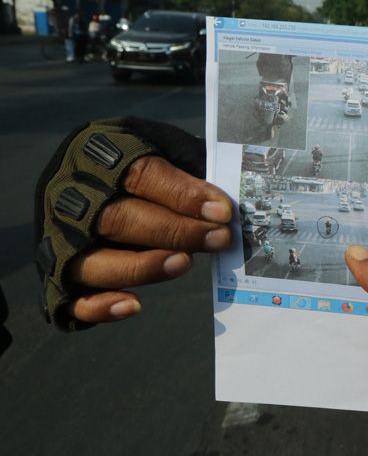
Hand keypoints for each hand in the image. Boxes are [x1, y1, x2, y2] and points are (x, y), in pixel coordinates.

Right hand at [66, 156, 231, 322]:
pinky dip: (101, 306)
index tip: (221, 212)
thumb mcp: (158, 149)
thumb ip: (183, 174)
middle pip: (120, 220)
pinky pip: (74, 299)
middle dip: (175, 231)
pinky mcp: (58, 276)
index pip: (142, 176)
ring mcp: (59, 240)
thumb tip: (220, 206)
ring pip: (97, 261)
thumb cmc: (132, 166)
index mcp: (95, 158)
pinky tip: (133, 305)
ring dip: (144, 266)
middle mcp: (68, 200)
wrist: (85, 179)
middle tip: (218, 239)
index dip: (183, 194)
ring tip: (184, 263)